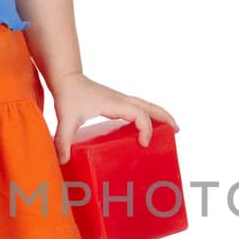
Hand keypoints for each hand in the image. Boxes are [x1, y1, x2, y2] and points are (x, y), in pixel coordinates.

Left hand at [49, 73, 179, 164]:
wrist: (66, 77)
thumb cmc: (68, 95)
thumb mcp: (65, 119)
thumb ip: (63, 139)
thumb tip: (62, 161)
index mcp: (114, 104)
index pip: (139, 114)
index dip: (146, 128)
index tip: (144, 144)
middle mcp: (121, 100)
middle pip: (150, 107)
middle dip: (165, 118)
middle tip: (177, 131)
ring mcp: (120, 100)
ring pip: (147, 105)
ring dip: (160, 115)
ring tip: (171, 129)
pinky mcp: (116, 102)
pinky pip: (138, 108)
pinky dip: (149, 115)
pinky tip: (147, 127)